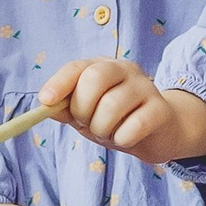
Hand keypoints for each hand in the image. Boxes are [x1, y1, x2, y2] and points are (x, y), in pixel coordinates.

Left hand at [38, 56, 205, 166]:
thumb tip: (45, 106)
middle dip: (82, 109)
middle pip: (94, 79)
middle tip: (87, 123)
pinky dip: (122, 139)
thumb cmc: (117, 120)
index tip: (46, 100)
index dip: (60, 82)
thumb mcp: (87, 114)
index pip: (78, 67)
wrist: (159, 133)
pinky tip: (126, 138)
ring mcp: (146, 87)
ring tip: (108, 133)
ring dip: (102, 128)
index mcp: (103, 66)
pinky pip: (134, 125)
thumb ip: (65, 109)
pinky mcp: (161, 109)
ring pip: (112, 105)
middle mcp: (125, 70)